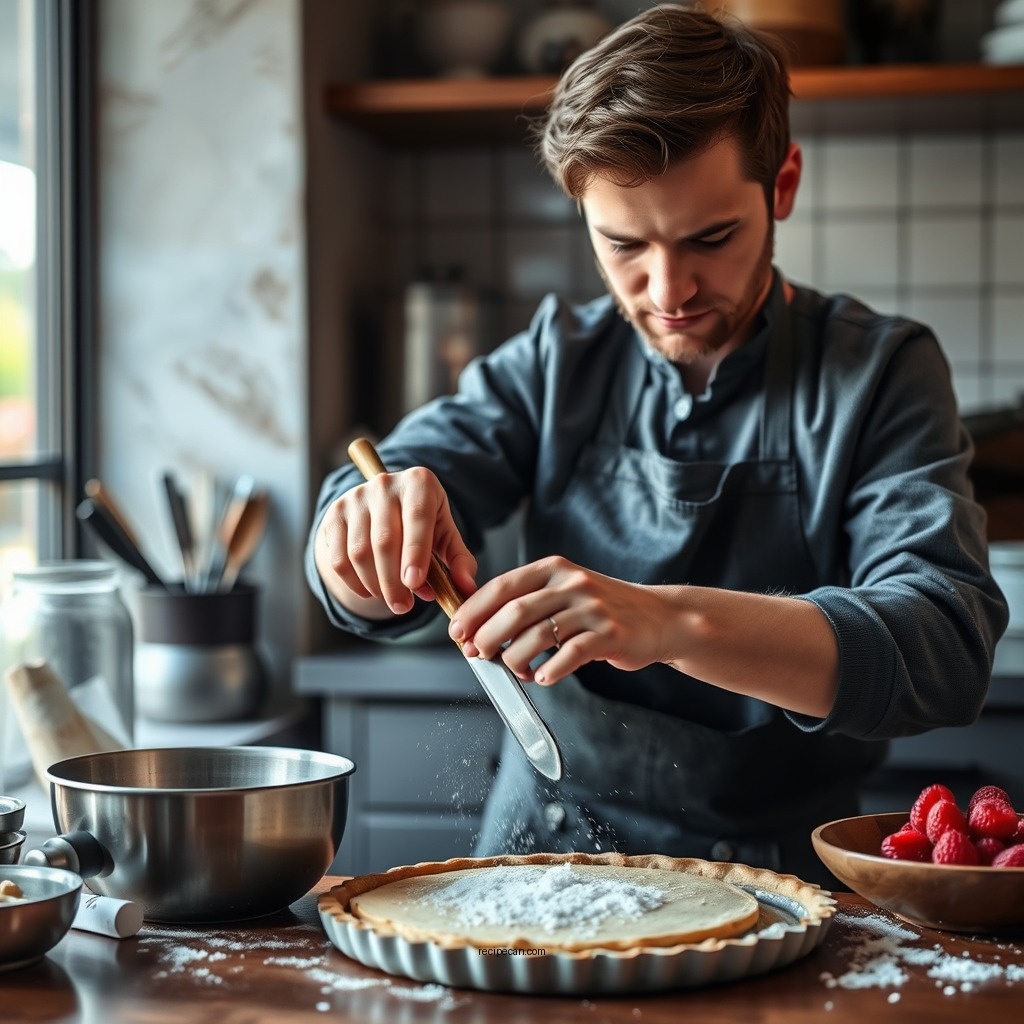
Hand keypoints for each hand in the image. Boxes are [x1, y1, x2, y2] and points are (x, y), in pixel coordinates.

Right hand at [315, 466, 476, 616]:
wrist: (383, 508)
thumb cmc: (421, 524)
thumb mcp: (445, 534)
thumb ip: (459, 560)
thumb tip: (467, 587)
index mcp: (419, 483)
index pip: (417, 516)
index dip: (415, 552)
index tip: (415, 583)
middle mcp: (384, 484)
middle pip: (385, 540)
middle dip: (393, 581)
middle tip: (402, 607)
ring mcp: (355, 498)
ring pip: (359, 552)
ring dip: (374, 585)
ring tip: (391, 599)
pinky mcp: (334, 514)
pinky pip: (338, 557)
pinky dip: (353, 582)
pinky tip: (369, 591)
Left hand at [448, 555, 666, 684]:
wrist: (660, 617)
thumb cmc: (603, 609)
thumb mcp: (565, 592)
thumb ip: (528, 604)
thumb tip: (479, 631)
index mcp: (553, 569)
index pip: (502, 587)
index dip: (474, 611)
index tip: (457, 632)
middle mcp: (571, 583)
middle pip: (515, 612)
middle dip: (487, 637)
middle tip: (478, 655)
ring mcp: (592, 608)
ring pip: (538, 636)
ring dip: (516, 659)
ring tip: (516, 670)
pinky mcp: (610, 634)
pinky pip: (570, 655)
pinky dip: (550, 670)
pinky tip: (543, 677)